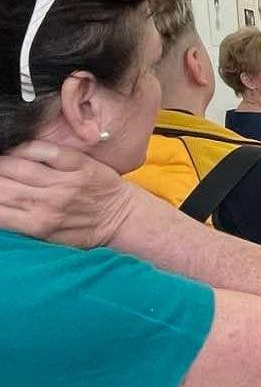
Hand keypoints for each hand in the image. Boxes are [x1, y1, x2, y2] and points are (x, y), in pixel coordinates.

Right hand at [0, 140, 134, 247]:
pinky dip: (28, 147)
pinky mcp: (80, 166)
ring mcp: (66, 183)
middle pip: (2, 187)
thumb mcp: (51, 238)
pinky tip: (18, 148)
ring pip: (19, 167)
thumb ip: (22, 225)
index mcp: (39, 225)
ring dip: (1, 161)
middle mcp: (50, 203)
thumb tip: (1, 210)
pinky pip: (48, 152)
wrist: (123, 218)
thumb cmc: (85, 229)